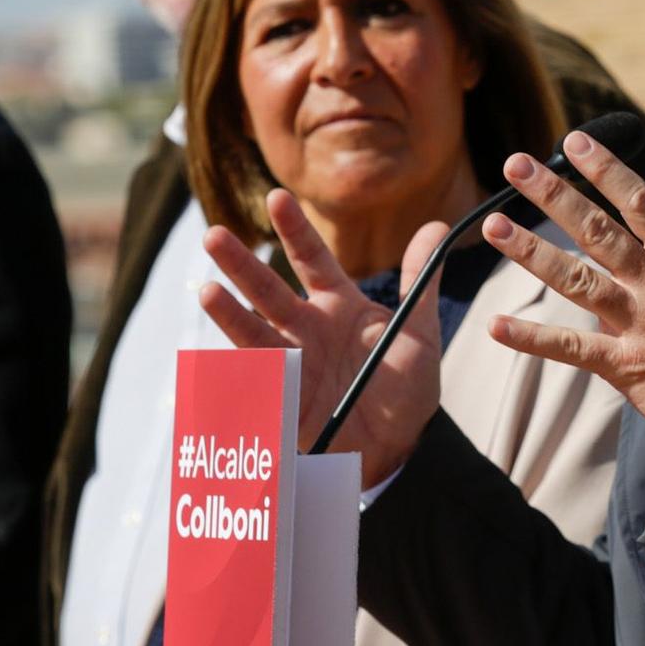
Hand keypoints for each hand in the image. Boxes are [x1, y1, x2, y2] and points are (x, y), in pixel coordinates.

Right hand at [200, 189, 446, 485]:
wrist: (399, 448)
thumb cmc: (406, 387)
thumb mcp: (418, 331)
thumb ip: (422, 280)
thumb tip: (436, 227)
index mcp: (338, 305)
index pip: (312, 259)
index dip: (295, 230)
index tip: (277, 197)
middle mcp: (307, 329)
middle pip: (269, 291)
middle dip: (242, 265)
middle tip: (213, 235)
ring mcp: (290, 364)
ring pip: (254, 334)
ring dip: (230, 315)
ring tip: (208, 292)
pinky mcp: (282, 401)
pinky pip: (253, 386)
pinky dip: (234, 376)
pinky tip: (213, 364)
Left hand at [484, 130, 644, 447]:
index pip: (642, 204)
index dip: (607, 171)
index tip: (575, 141)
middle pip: (599, 232)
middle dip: (555, 195)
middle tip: (516, 164)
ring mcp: (640, 325)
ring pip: (577, 280)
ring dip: (532, 252)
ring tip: (493, 226)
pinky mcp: (625, 366)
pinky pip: (571, 349)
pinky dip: (532, 339)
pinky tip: (496, 325)